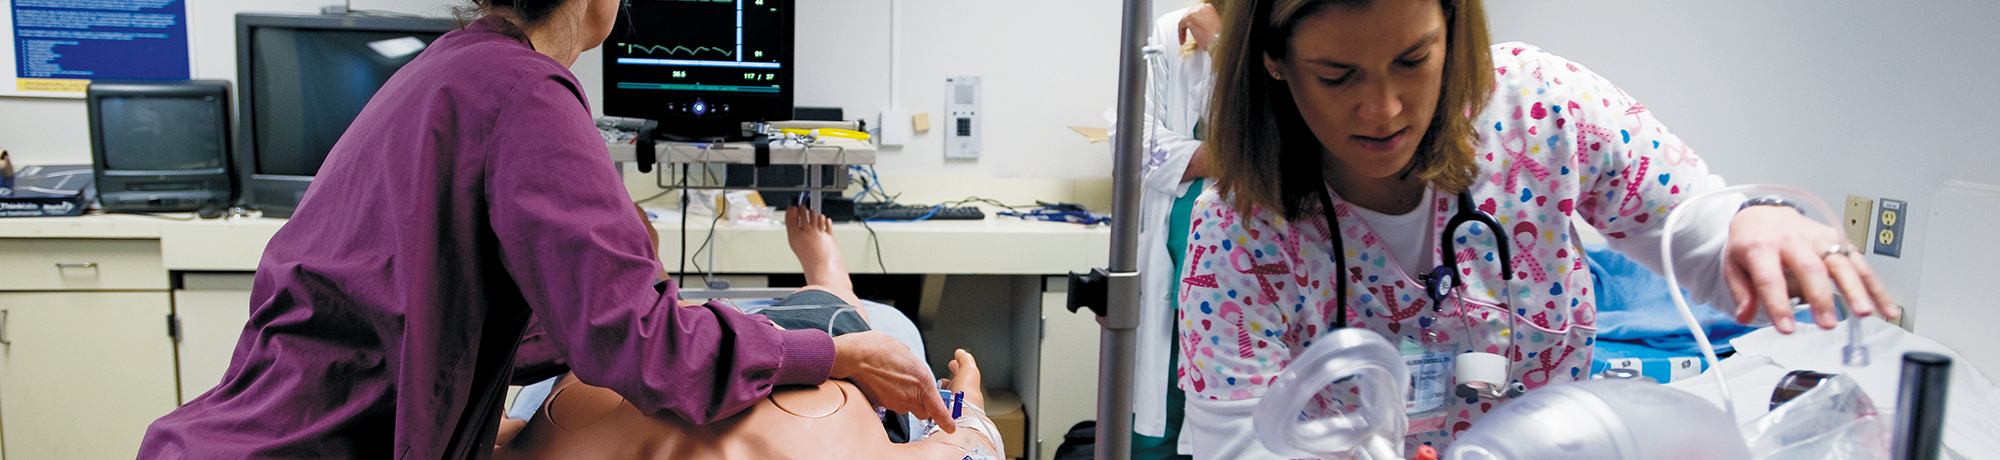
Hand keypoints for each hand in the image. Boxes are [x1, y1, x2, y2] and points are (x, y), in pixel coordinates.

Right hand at [832, 331, 956, 432]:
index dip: (946, 421)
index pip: (939, 410)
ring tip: (891, 381)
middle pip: (922, 411)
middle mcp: (911, 396)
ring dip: (902, 399)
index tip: (950, 427)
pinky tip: (880, 384)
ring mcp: (896, 403)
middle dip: (920, 404)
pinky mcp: (882, 406)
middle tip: (912, 390)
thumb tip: (908, 360)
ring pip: (905, 408)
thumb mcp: (904, 350)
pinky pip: (889, 405)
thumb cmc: (878, 349)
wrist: (855, 356)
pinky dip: (888, 398)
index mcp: (923, 381)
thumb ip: (911, 361)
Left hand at [1177, 3, 1220, 50]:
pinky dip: (1181, 34)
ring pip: (1184, 20)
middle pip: (1189, 14)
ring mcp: (1195, 11)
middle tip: (1186, 33)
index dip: (1193, 21)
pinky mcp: (1189, 18)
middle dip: (1187, 24)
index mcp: (1208, 7)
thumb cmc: (1216, 36)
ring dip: (1183, 29)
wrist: (1216, 41)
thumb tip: (1199, 23)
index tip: (1193, 28)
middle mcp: (1202, 6)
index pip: (1196, 12)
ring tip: (1184, 39)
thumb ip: (1206, 20)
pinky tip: (1182, 41)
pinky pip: (1181, 26)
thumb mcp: (1213, 24)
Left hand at [1725, 206, 1899, 332]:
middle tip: (1827, 324)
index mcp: (1761, 247)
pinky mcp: (1837, 239)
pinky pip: (1860, 263)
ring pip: (1841, 263)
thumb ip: (1741, 292)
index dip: (1779, 305)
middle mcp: (1793, 240)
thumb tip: (1745, 316)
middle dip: (1821, 298)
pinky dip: (1876, 286)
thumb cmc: (1751, 242)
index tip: (1787, 328)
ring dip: (1856, 289)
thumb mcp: (1734, 265)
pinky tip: (1885, 307)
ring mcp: (1818, 238)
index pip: (1770, 279)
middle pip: (1810, 269)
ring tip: (1864, 313)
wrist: (1762, 214)